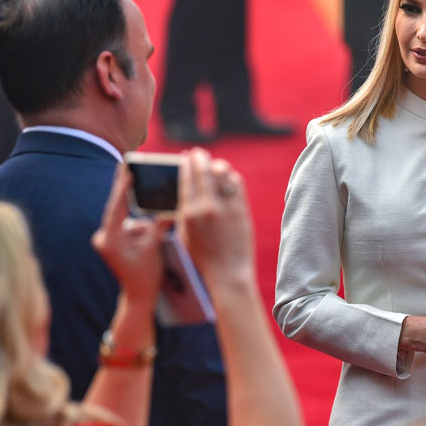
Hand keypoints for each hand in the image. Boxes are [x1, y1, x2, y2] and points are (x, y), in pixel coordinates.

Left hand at [92, 166, 170, 309]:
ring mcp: (106, 240)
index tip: (127, 169)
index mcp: (110, 238)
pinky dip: (136, 220)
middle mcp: (104, 237)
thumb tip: (168, 209)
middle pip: (117, 208)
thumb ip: (158, 225)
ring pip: (123, 217)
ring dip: (135, 210)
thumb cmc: (146, 275)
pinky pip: (124, 225)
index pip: (116, 207)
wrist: (138, 297)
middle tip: (127, 166)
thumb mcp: (154, 247)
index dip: (122, 187)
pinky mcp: (112, 243)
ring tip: (141, 197)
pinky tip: (145, 219)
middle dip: (125, 190)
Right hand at [176, 148, 255, 289]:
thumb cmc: (203, 255)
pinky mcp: (241, 209)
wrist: (228, 272)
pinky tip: (228, 177)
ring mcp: (226, 207)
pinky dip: (231, 177)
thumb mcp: (185, 233)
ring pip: (221, 173)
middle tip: (198, 153)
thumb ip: (184, 210)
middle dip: (200, 158)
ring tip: (214, 165)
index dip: (186, 165)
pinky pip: (236, 184)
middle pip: (203, 171)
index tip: (186, 157)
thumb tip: (185, 188)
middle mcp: (207, 207)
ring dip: (216, 165)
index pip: (186, 179)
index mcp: (189, 213)